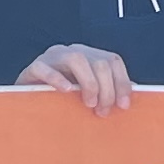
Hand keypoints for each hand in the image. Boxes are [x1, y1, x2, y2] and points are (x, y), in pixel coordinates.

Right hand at [18, 44, 133, 112]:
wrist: (27, 103)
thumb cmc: (62, 101)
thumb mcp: (88, 95)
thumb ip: (108, 91)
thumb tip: (136, 92)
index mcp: (88, 56)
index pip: (112, 60)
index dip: (122, 82)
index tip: (123, 106)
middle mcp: (72, 52)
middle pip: (99, 62)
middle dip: (107, 89)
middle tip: (103, 111)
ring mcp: (52, 57)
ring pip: (77, 59)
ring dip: (89, 83)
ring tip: (89, 104)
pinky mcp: (33, 67)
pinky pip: (45, 68)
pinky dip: (57, 78)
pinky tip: (65, 91)